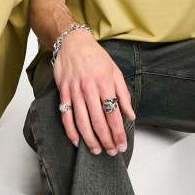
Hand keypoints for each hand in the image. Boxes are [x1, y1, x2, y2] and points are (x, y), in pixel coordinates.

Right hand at [53, 30, 135, 155]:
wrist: (73, 42)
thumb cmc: (96, 57)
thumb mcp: (115, 71)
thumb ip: (123, 94)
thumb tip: (131, 115)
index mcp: (105, 84)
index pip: (113, 114)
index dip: (118, 133)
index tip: (122, 145)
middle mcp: (89, 89)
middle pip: (98, 121)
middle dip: (106, 140)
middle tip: (111, 152)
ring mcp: (74, 91)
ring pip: (82, 122)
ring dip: (90, 139)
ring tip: (96, 151)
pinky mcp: (63, 92)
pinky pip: (66, 115)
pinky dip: (70, 131)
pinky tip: (76, 141)